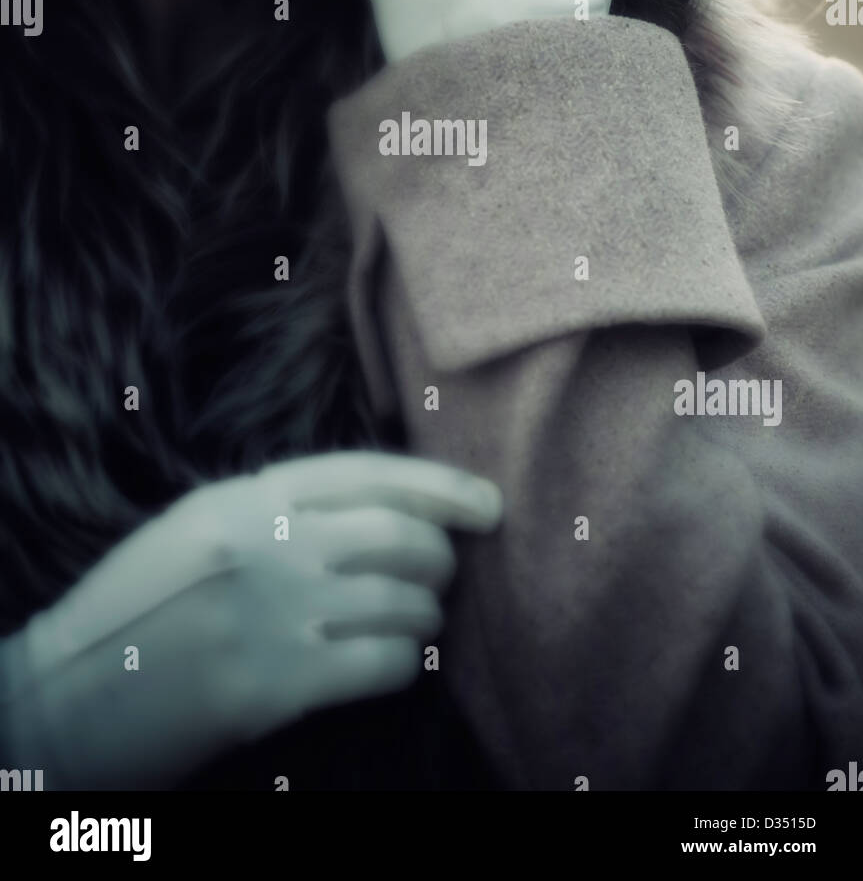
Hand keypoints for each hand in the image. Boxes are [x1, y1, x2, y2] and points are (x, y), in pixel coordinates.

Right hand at [1, 451, 501, 788]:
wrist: (68, 697)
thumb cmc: (139, 611)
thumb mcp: (198, 528)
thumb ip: (277, 511)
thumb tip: (383, 514)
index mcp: (242, 499)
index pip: (366, 472)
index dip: (439, 485)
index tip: (487, 503)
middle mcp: (262, 544)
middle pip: (397, 534)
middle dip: (439, 556)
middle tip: (441, 576)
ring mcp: (268, 613)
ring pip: (400, 600)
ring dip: (426, 616)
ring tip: (418, 624)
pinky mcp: (271, 684)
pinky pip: (381, 662)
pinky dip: (403, 662)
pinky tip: (394, 665)